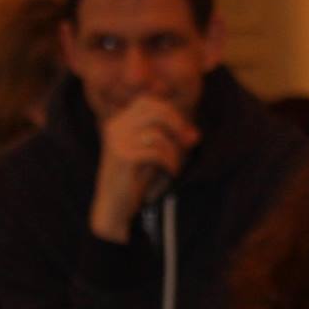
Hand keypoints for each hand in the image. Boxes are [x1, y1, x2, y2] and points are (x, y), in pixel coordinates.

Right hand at [90, 95, 198, 242]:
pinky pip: (156, 151)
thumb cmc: (135, 181)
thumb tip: (195, 135)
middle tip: (189, 144)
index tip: (186, 132)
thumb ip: (170, 140)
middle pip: (155, 109)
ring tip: (174, 165)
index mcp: (119, 121)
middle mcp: (116, 126)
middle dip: (177, 125)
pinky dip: (170, 162)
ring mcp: (117, 140)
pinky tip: (170, 173)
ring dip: (174, 151)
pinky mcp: (123, 157)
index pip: (149, 101)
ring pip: (158, 133)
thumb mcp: (153, 155)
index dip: (171, 112)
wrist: (114, 207)